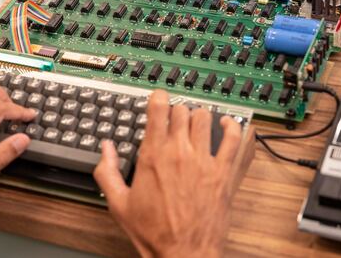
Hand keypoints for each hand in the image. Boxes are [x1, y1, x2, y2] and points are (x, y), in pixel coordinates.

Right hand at [93, 90, 241, 257]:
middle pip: (182, 110)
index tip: (158, 98)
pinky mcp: (224, 173)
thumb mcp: (119, 204)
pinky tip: (227, 125)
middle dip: (177, 111)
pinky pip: (235, 140)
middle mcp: (180, 153)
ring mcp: (204, 161)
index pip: (158, 108)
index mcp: (154, 155)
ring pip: (205, 118)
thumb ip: (107, 172)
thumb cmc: (154, 233)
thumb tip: (105, 149)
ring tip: (197, 123)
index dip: (158, 97)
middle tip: (175, 119)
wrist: (183, 254)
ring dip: (200, 116)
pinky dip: (233, 127)